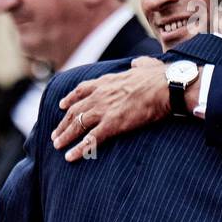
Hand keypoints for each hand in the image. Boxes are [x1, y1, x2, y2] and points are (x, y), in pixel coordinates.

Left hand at [52, 56, 174, 161]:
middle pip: (75, 110)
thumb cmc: (160, 77)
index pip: (82, 89)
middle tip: (55, 133)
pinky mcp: (112, 125)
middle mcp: (100, 95)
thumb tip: (137, 64)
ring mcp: (104, 110)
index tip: (62, 105)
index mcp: (107, 81)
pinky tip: (70, 157)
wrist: (166, 87)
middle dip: (63, 123)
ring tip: (57, 145)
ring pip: (78, 125)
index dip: (70, 98)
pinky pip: (90, 140)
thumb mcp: (145, 65)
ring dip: (65, 136)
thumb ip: (138, 65)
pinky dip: (78, 149)